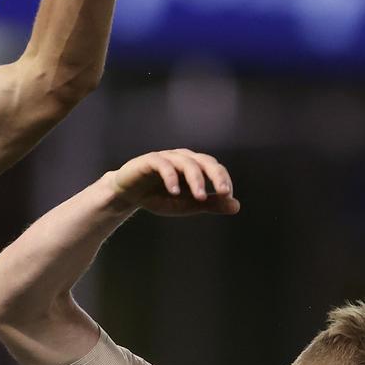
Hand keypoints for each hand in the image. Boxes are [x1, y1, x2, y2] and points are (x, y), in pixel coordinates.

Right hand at [104, 149, 239, 215]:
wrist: (128, 195)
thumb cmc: (159, 197)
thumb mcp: (187, 205)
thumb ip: (210, 204)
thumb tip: (237, 206)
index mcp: (194, 166)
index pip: (215, 168)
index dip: (223, 180)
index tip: (228, 196)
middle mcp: (182, 158)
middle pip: (204, 161)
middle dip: (216, 176)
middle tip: (223, 192)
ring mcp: (166, 157)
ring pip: (186, 162)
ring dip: (195, 179)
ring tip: (200, 197)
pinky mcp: (149, 160)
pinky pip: (163, 165)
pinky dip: (171, 178)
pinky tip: (175, 192)